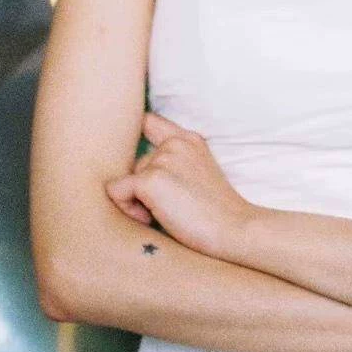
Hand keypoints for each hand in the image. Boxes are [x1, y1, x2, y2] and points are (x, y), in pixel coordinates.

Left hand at [106, 112, 255, 258]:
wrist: (235, 230)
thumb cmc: (216, 214)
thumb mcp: (198, 175)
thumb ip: (173, 164)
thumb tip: (132, 174)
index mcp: (188, 140)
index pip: (149, 121)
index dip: (134, 135)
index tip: (132, 156)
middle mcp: (175, 143)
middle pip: (134, 164)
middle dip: (141, 187)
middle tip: (168, 206)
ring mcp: (162, 160)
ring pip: (124, 180)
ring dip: (136, 200)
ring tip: (165, 213)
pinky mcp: (150, 180)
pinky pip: (116, 192)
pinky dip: (127, 210)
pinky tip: (152, 219)